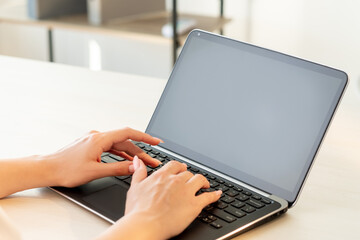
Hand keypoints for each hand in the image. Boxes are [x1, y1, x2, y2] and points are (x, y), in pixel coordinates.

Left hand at [47, 128, 161, 187]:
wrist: (47, 168)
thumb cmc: (65, 169)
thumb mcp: (95, 171)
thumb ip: (117, 168)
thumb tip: (134, 167)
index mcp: (99, 139)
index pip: (128, 134)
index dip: (144, 137)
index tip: (156, 141)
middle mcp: (98, 136)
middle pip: (125, 141)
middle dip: (141, 151)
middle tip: (153, 161)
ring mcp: (94, 140)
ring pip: (118, 145)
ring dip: (131, 154)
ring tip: (144, 162)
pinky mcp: (91, 145)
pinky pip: (110, 148)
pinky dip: (121, 154)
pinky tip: (128, 160)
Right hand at [123, 156, 220, 238]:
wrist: (145, 225)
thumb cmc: (138, 210)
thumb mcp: (135, 187)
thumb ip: (139, 172)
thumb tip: (138, 160)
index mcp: (162, 176)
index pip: (175, 165)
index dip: (180, 167)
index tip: (182, 169)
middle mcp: (176, 181)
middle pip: (188, 173)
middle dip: (190, 176)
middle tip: (191, 180)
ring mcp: (186, 192)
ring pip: (200, 180)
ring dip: (203, 182)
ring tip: (205, 185)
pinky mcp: (194, 205)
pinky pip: (209, 197)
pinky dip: (215, 195)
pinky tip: (217, 194)